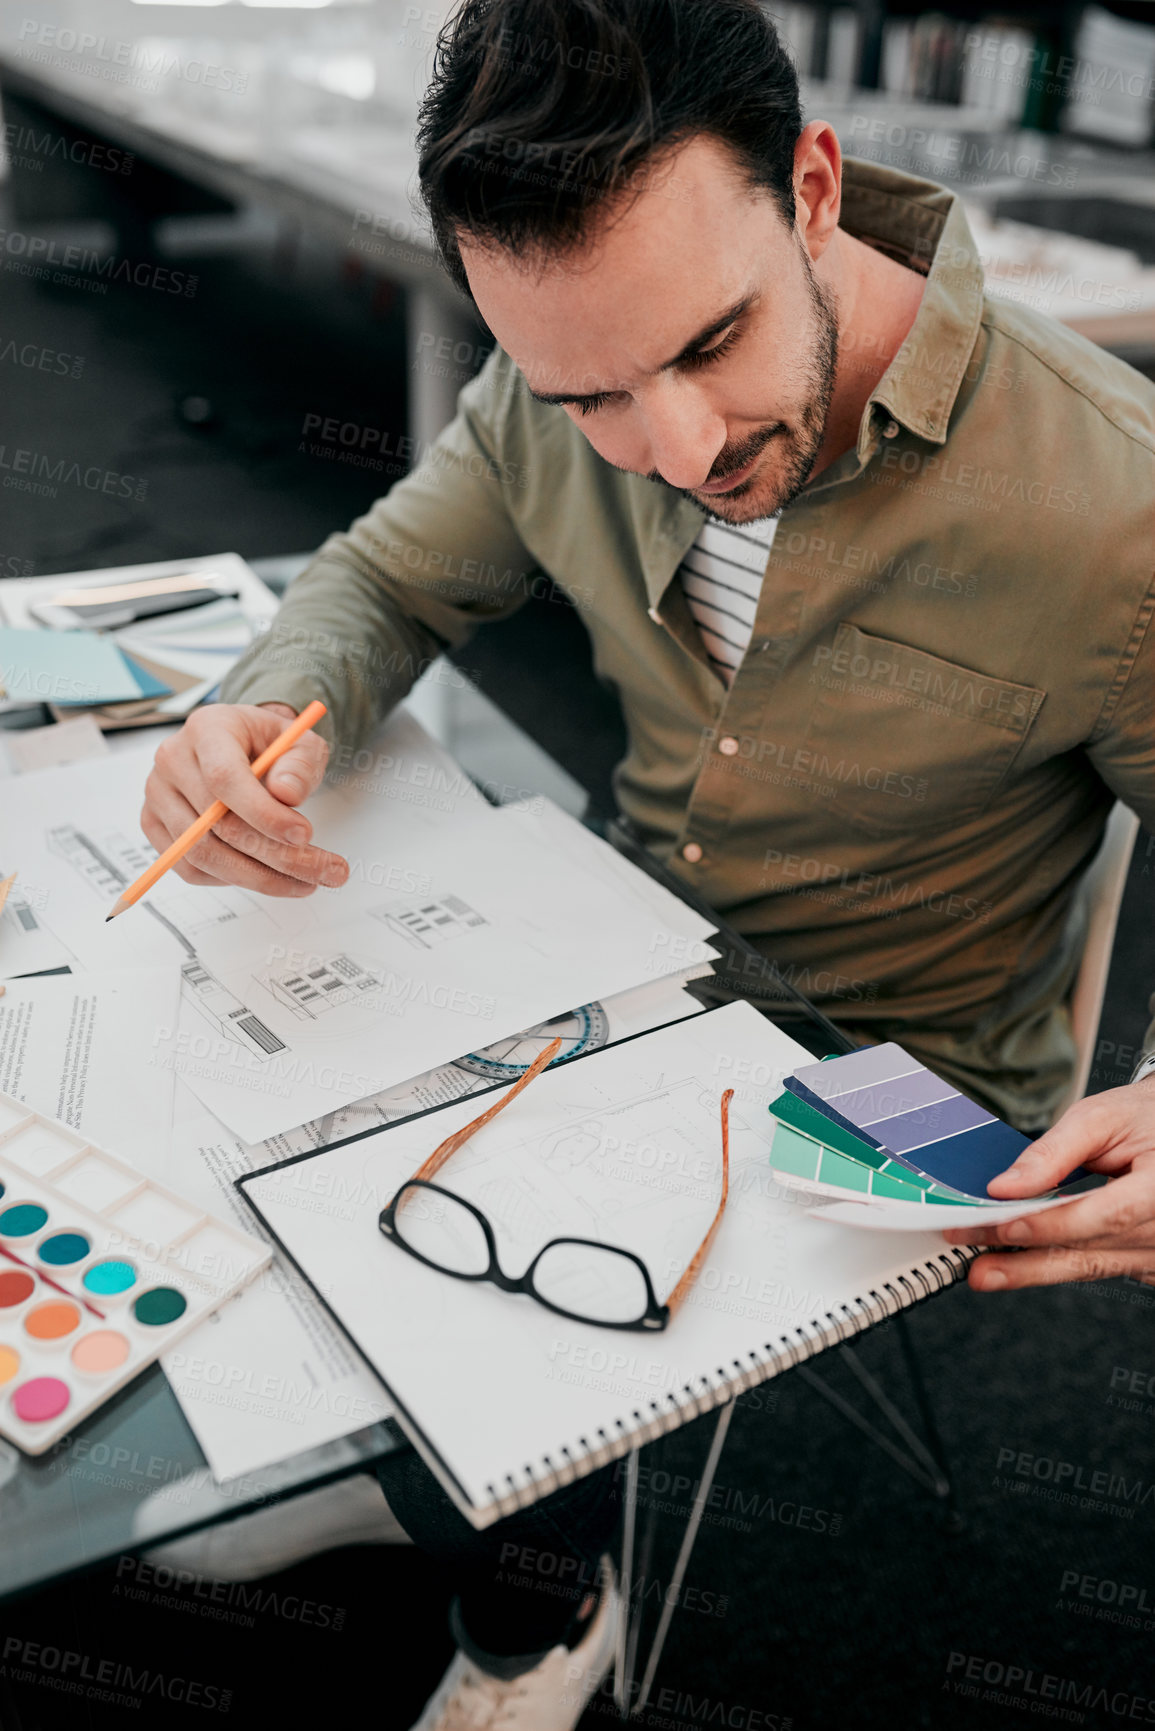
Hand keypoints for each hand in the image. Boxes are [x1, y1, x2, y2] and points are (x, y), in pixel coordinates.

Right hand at [141, 702, 348, 895]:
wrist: (244, 746)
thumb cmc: (270, 744)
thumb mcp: (300, 741)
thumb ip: (300, 764)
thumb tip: (287, 795)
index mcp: (207, 729)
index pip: (224, 778)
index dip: (264, 814)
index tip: (304, 835)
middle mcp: (173, 760)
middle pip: (216, 824)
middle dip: (278, 856)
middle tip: (326, 871)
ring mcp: (158, 796)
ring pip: (203, 854)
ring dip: (260, 877)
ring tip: (307, 882)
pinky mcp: (156, 826)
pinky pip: (191, 869)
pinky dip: (232, 880)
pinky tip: (267, 874)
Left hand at [943, 1077, 1154, 1291]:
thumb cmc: (1143, 1118)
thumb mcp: (1100, 1118)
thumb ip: (1054, 1152)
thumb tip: (1005, 1187)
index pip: (1107, 1215)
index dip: (1053, 1225)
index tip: (1004, 1227)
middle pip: (1091, 1252)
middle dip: (1026, 1260)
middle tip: (977, 1268)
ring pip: (1090, 1267)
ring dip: (1034, 1270)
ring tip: (986, 1271)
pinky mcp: (1147, 1261)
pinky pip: (1096, 1266)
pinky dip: (1056, 1264)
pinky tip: (1020, 1263)